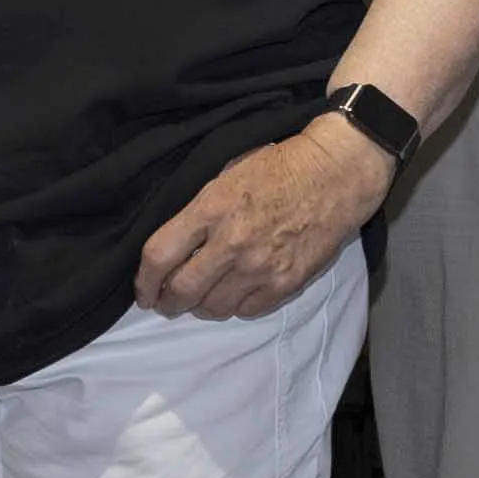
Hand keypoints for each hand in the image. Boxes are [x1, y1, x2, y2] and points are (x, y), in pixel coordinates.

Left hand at [138, 116, 388, 317]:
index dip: (143, 281)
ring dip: (201, 307)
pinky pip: (246, 311)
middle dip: (166, 303)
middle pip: (182, 290)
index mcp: (211, 208)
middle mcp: (232, 243)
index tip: (142, 290)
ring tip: (202, 299)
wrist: (336, 173)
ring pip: (213, 307)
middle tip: (165, 304)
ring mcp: (260, 267)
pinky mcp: (285, 283)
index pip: (159, 256)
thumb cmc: (280, 167)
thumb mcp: (227, 175)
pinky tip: (234, 295)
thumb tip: (174, 246)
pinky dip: (235, 307)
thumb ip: (199, 212)